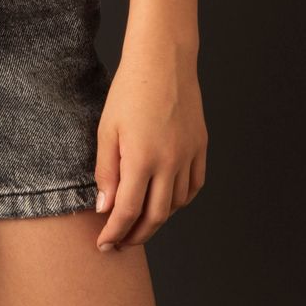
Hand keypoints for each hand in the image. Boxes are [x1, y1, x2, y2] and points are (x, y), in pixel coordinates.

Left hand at [93, 42, 206, 251]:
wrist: (164, 61)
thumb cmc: (129, 91)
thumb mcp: (107, 130)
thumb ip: (106, 172)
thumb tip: (105, 208)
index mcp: (141, 158)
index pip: (128, 211)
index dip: (115, 232)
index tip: (104, 244)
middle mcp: (169, 161)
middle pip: (156, 216)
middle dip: (136, 236)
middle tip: (121, 244)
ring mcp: (189, 155)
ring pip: (176, 204)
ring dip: (158, 220)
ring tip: (140, 223)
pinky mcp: (201, 147)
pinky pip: (194, 186)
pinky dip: (180, 201)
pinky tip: (166, 202)